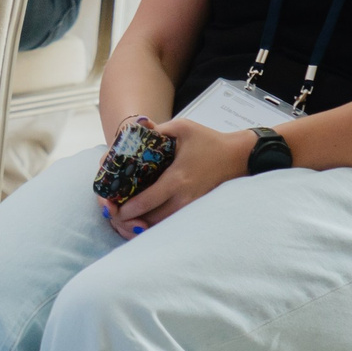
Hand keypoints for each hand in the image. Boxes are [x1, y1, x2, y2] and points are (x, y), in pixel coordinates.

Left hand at [102, 119, 254, 235]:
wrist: (238, 157)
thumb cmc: (209, 141)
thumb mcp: (183, 128)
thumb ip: (158, 128)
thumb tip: (137, 125)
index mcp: (177, 179)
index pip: (146, 202)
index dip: (126, 210)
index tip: (113, 208)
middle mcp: (183, 198)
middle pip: (150, 220)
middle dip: (130, 220)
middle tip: (115, 213)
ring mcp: (190, 207)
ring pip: (161, 225)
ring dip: (142, 224)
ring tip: (127, 216)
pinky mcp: (194, 209)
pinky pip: (171, 223)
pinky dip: (156, 223)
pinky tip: (145, 216)